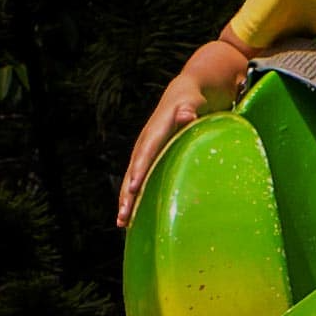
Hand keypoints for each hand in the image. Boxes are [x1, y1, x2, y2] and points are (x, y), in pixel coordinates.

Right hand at [117, 41, 254, 222]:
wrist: (184, 94)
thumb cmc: (193, 100)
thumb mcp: (193, 102)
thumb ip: (189, 110)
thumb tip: (186, 115)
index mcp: (156, 130)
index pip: (147, 152)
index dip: (139, 170)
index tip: (133, 187)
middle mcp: (146, 142)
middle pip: (134, 171)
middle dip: (128, 194)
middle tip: (123, 215)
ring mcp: (144, 151)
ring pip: (132, 178)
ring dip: (126, 200)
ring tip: (122, 222)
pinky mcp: (147, 158)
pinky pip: (137, 179)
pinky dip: (133, 197)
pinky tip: (130, 216)